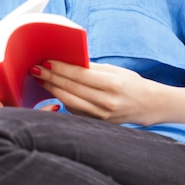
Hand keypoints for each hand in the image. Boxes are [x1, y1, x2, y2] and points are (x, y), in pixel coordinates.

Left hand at [30, 61, 162, 124]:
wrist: (148, 105)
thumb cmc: (130, 82)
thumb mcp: (114, 70)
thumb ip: (91, 68)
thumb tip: (66, 61)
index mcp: (112, 84)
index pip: (79, 75)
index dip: (60, 68)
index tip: (45, 61)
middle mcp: (106, 102)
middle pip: (71, 88)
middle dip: (51, 77)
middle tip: (36, 69)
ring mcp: (101, 115)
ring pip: (69, 101)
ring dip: (52, 89)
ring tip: (41, 79)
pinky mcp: (96, 123)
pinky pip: (74, 110)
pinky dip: (62, 99)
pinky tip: (54, 90)